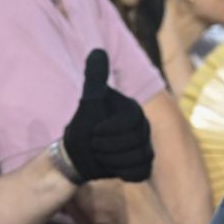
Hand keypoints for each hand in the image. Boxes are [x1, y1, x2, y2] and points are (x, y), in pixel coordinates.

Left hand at [60, 50, 153, 182]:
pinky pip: (140, 172)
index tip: (93, 131)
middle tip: (95, 145)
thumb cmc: (82, 128)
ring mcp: (146, 148)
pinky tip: (110, 167)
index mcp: (134, 111)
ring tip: (101, 155)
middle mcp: (144, 128)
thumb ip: (95, 78)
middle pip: (135, 142)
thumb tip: (98, 50)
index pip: (130, 123)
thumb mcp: (87, 102)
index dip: (108, 130)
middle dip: (107, 147)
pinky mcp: (143, 166)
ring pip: (138, 158)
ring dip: (112, 160)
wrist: (77, 156)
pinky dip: (121, 172)